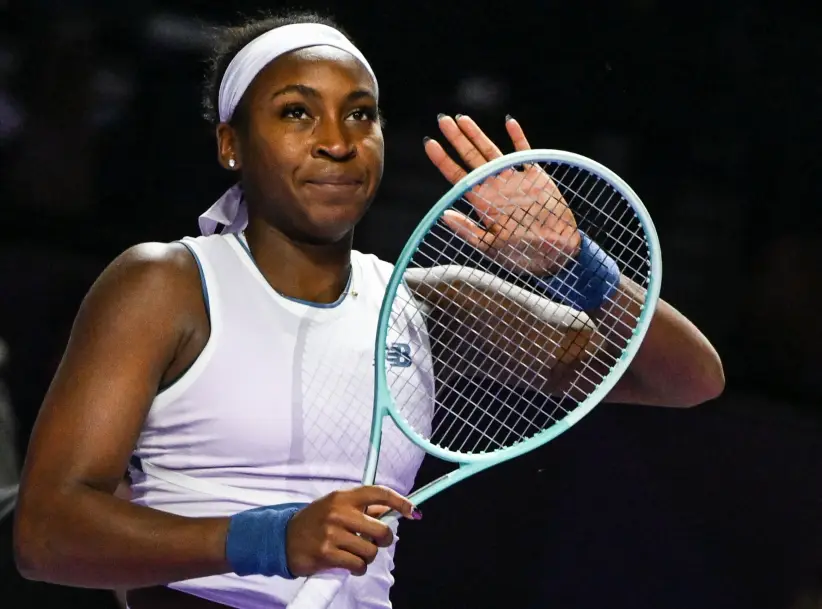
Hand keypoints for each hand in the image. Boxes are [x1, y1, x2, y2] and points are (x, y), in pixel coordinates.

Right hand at [285, 486, 420, 576]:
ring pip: (370, 550)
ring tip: (357, 554)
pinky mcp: (326, 553)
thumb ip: (364, 508)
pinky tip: (351, 565)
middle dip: (384, 540)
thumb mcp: (337, 506)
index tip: (413, 511)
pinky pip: (357, 565)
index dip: (400, 502)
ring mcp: (331, 533)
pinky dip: (358, 568)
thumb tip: (392, 512)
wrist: (283, 538)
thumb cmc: (315, 521)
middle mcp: (339, 512)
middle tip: (375, 542)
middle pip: (381, 529)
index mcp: (344, 496)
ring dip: (368, 557)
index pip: (379, 493)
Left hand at [425, 114, 580, 275]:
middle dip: (456, 139)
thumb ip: (468, 230)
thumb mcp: (490, 246)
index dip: (443, 159)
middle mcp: (494, 187)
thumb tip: (444, 214)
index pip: (457, 176)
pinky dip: (518, 137)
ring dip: (477, 134)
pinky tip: (509, 122)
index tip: (429, 143)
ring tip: (462, 118)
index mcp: (482, 201)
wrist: (555, 254)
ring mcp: (514, 179)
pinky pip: (524, 152)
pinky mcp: (535, 177)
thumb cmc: (521, 255)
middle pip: (470, 157)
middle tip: (442, 119)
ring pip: (491, 151)